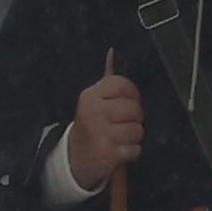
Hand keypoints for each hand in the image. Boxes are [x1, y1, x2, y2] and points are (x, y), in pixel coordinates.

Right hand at [64, 55, 146, 193]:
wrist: (74, 158)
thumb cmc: (91, 125)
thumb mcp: (94, 101)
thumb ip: (108, 79)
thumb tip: (113, 52)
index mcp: (90, 96)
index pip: (123, 84)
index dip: (133, 94)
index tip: (129, 101)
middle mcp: (94, 112)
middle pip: (134, 109)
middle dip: (135, 118)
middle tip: (124, 123)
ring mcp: (100, 134)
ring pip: (137, 130)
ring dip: (133, 137)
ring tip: (120, 138)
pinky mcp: (107, 154)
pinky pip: (135, 149)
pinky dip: (131, 152)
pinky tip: (119, 150)